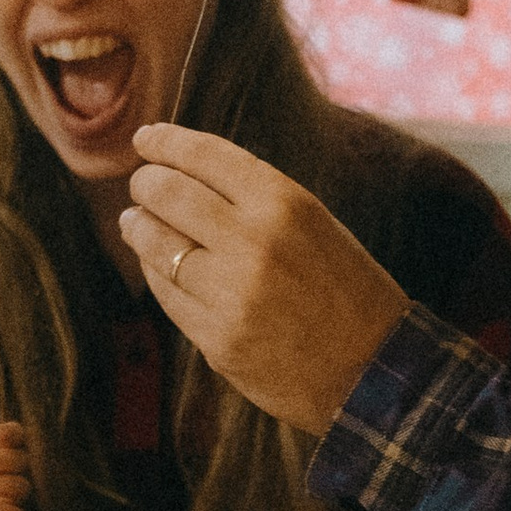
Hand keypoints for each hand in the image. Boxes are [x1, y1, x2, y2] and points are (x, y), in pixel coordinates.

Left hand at [120, 127, 409, 434]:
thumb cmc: (347, 290)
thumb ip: (256, 199)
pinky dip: (156, 271)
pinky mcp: (216, 338)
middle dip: (145, 183)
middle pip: (167, 193)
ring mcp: (231, 293)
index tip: (146, 139)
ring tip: (136, 221)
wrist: (374, 371)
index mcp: (285, 203)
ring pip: (155, 244)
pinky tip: (158, 264)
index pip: (205, 156)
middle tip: (142, 185)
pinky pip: (166, 292)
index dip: (165, 142)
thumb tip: (186, 173)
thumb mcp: (316, 224)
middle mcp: (254, 241)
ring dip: (138, 226)